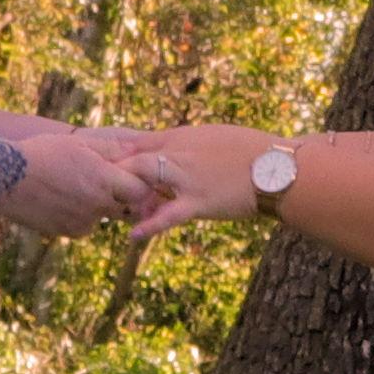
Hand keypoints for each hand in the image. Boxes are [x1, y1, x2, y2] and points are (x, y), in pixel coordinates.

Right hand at [0, 125, 152, 241]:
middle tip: (103, 179)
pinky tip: (61, 199)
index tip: (128, 174)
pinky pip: (84, 225)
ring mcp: (83, 222)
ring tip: (74, 185)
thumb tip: (137, 147)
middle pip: (125, 206)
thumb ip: (112, 148)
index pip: (140, 190)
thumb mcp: (78, 143)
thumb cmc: (42, 154)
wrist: (5, 179)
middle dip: (120, 195)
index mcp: (104, 180)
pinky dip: (80, 215)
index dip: (137, 182)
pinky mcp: (67, 232)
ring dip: (98, 205)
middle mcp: (97, 206)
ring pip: (103, 216)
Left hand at [117, 128, 284, 238]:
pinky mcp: (198, 202)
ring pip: (143, 180)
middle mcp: (178, 154)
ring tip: (110, 208)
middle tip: (96, 187)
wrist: (277, 167)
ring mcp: (186, 178)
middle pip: (132, 159)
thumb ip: (193, 144)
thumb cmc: (254, 150)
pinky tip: (132, 236)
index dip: (118, 154)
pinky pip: (168, 216)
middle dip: (113, 172)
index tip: (101, 164)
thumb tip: (183, 149)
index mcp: (182, 136)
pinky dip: (149, 226)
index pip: (138, 141)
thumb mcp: (218, 137)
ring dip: (126, 193)